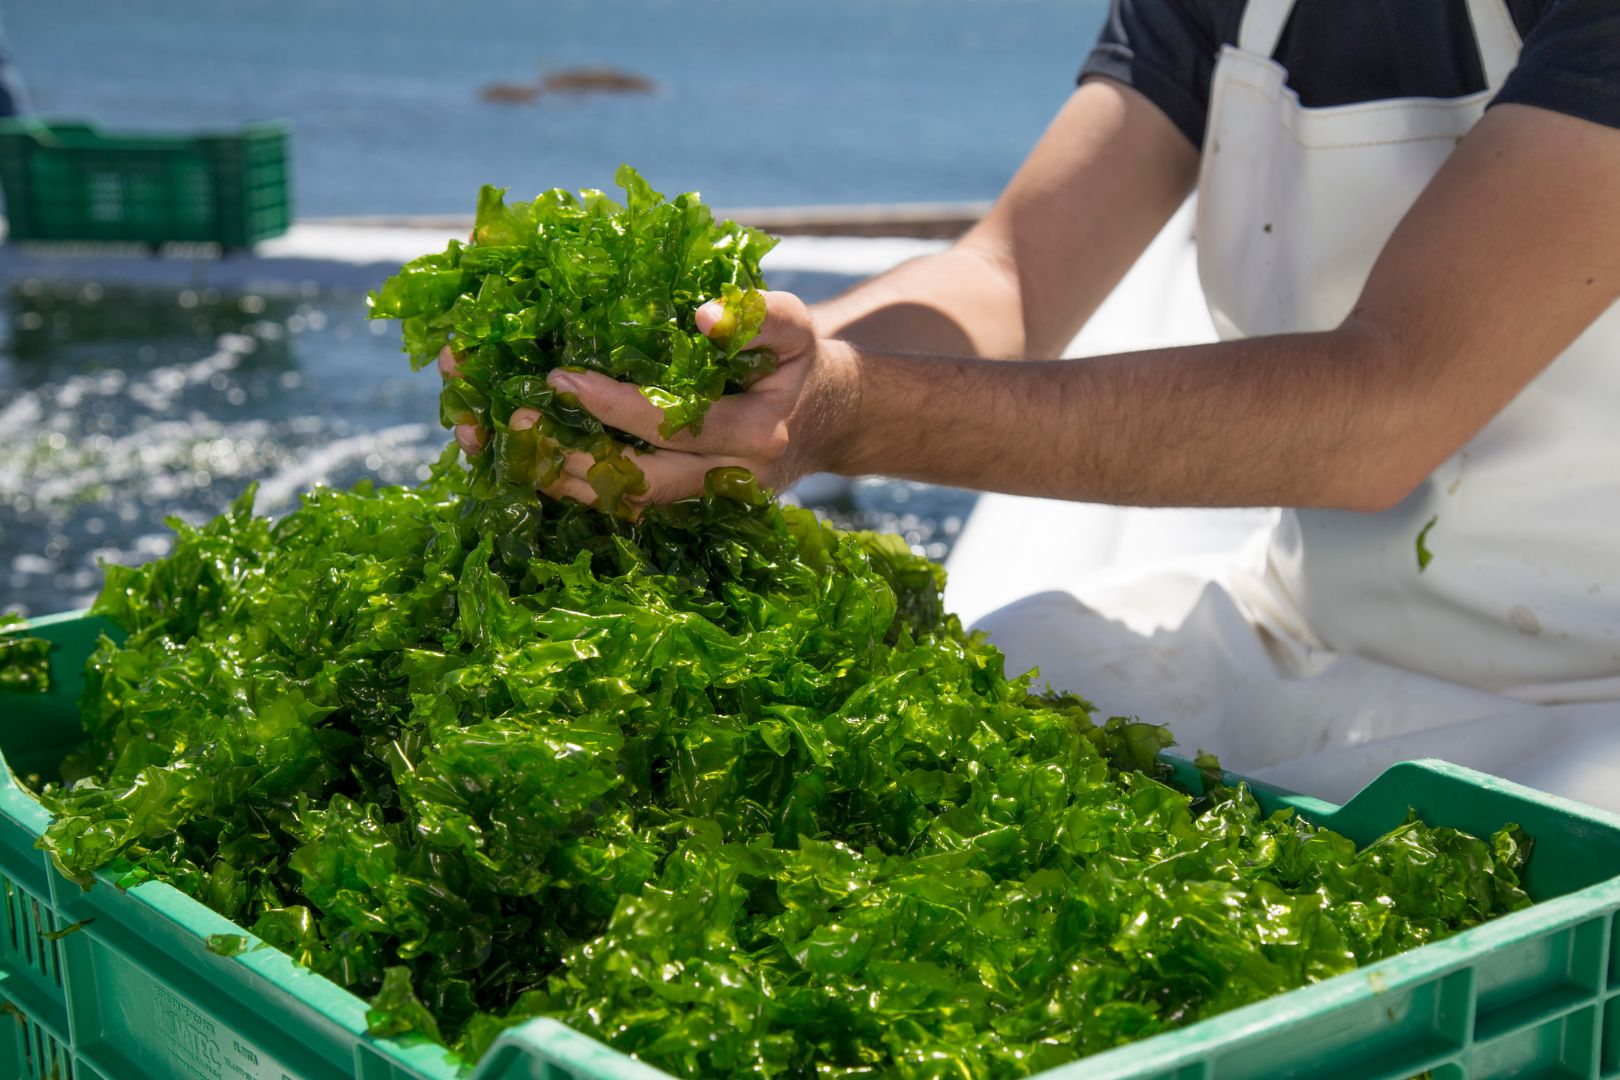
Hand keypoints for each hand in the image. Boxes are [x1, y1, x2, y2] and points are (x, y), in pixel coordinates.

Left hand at [439, 290, 859, 510]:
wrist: (831, 420)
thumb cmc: (802, 364)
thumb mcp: (796, 327)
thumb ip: (759, 314)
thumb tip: (704, 316)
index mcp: (756, 436)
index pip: (673, 427)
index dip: (613, 406)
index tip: (559, 378)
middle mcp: (730, 481)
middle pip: (641, 484)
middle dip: (573, 457)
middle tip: (517, 421)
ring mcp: (709, 502)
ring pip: (629, 504)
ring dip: (567, 479)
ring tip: (510, 444)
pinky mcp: (690, 507)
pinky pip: (630, 503)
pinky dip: (583, 484)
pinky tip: (538, 458)